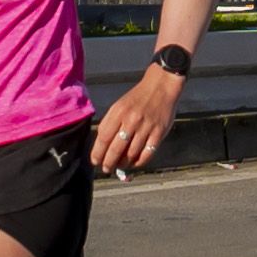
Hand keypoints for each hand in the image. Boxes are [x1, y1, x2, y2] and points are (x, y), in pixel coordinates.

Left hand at [94, 59, 182, 174]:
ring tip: (120, 166)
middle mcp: (131, 120)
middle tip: (106, 169)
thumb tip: (102, 145)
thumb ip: (110, 123)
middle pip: (116, 149)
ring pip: (131, 154)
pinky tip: (135, 163)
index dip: (98, 153)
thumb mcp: (119, 105)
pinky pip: (147, 153)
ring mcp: (146, 127)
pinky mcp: (159, 133)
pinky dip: (139, 162)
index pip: (104, 138)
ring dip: (124, 163)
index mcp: (119, 112)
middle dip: (109, 162)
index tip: (95, 161)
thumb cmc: (137, 98)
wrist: (161, 86)